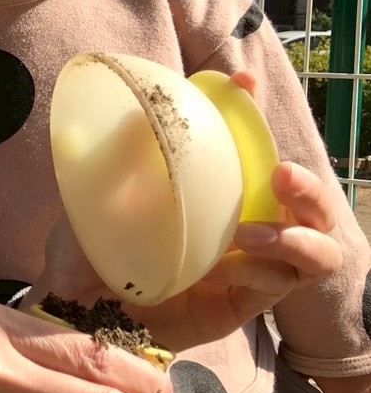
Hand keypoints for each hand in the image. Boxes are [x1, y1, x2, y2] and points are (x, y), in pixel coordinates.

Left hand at [41, 70, 341, 350]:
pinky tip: (223, 272)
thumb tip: (143, 104)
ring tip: (248, 237)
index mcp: (214, 191)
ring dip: (297, 238)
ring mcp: (249, 265)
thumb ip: (125, 153)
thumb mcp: (100, 193)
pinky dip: (261, 274)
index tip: (243, 85)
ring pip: (317, 250)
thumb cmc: (90, 247)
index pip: (249, 146)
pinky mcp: (244, 303)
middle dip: (311, 189)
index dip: (252, 113)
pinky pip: (279, 287)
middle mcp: (242, 224)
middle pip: (311, 205)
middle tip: (283, 177)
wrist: (75, 307)